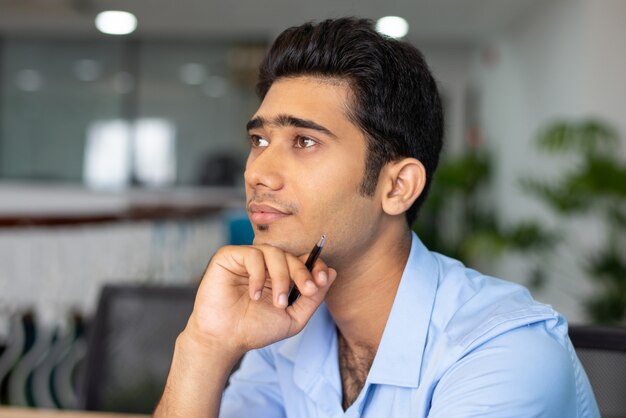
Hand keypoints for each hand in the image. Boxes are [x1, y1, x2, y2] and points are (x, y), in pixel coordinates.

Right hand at [184, 244, 336, 357]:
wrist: (224, 340)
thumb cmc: (255, 330)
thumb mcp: (294, 318)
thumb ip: (313, 298)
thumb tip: (332, 272)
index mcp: (279, 275)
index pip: (301, 260)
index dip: (314, 265)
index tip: (321, 281)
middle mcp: (264, 264)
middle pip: (290, 255)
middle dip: (302, 272)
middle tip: (306, 291)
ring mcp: (246, 259)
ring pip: (273, 252)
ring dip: (281, 277)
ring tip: (279, 301)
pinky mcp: (228, 256)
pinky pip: (252, 255)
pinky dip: (258, 275)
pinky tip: (255, 295)